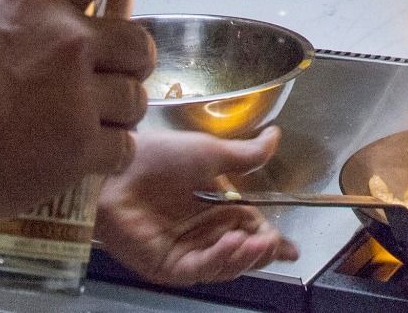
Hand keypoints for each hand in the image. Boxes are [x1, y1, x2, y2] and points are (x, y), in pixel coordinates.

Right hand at [0, 0, 158, 229]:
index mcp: (34, 1)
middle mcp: (66, 41)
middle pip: (138, 42)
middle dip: (134, 60)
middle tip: (117, 75)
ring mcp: (77, 96)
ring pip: (136, 99)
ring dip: (123, 111)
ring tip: (101, 122)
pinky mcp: (79, 149)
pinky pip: (123, 148)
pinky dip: (112, 155)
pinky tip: (92, 158)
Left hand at [97, 128, 299, 286]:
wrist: (117, 167)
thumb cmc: (158, 156)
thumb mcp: (210, 152)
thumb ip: (246, 155)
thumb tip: (276, 138)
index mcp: (213, 210)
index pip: (249, 230)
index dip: (270, 240)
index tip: (290, 247)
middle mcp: (200, 234)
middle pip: (240, 253)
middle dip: (261, 250)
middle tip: (275, 243)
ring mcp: (183, 252)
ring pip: (223, 265)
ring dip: (245, 255)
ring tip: (260, 241)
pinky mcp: (165, 266)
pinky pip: (198, 269)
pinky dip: (220, 259)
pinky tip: (233, 244)